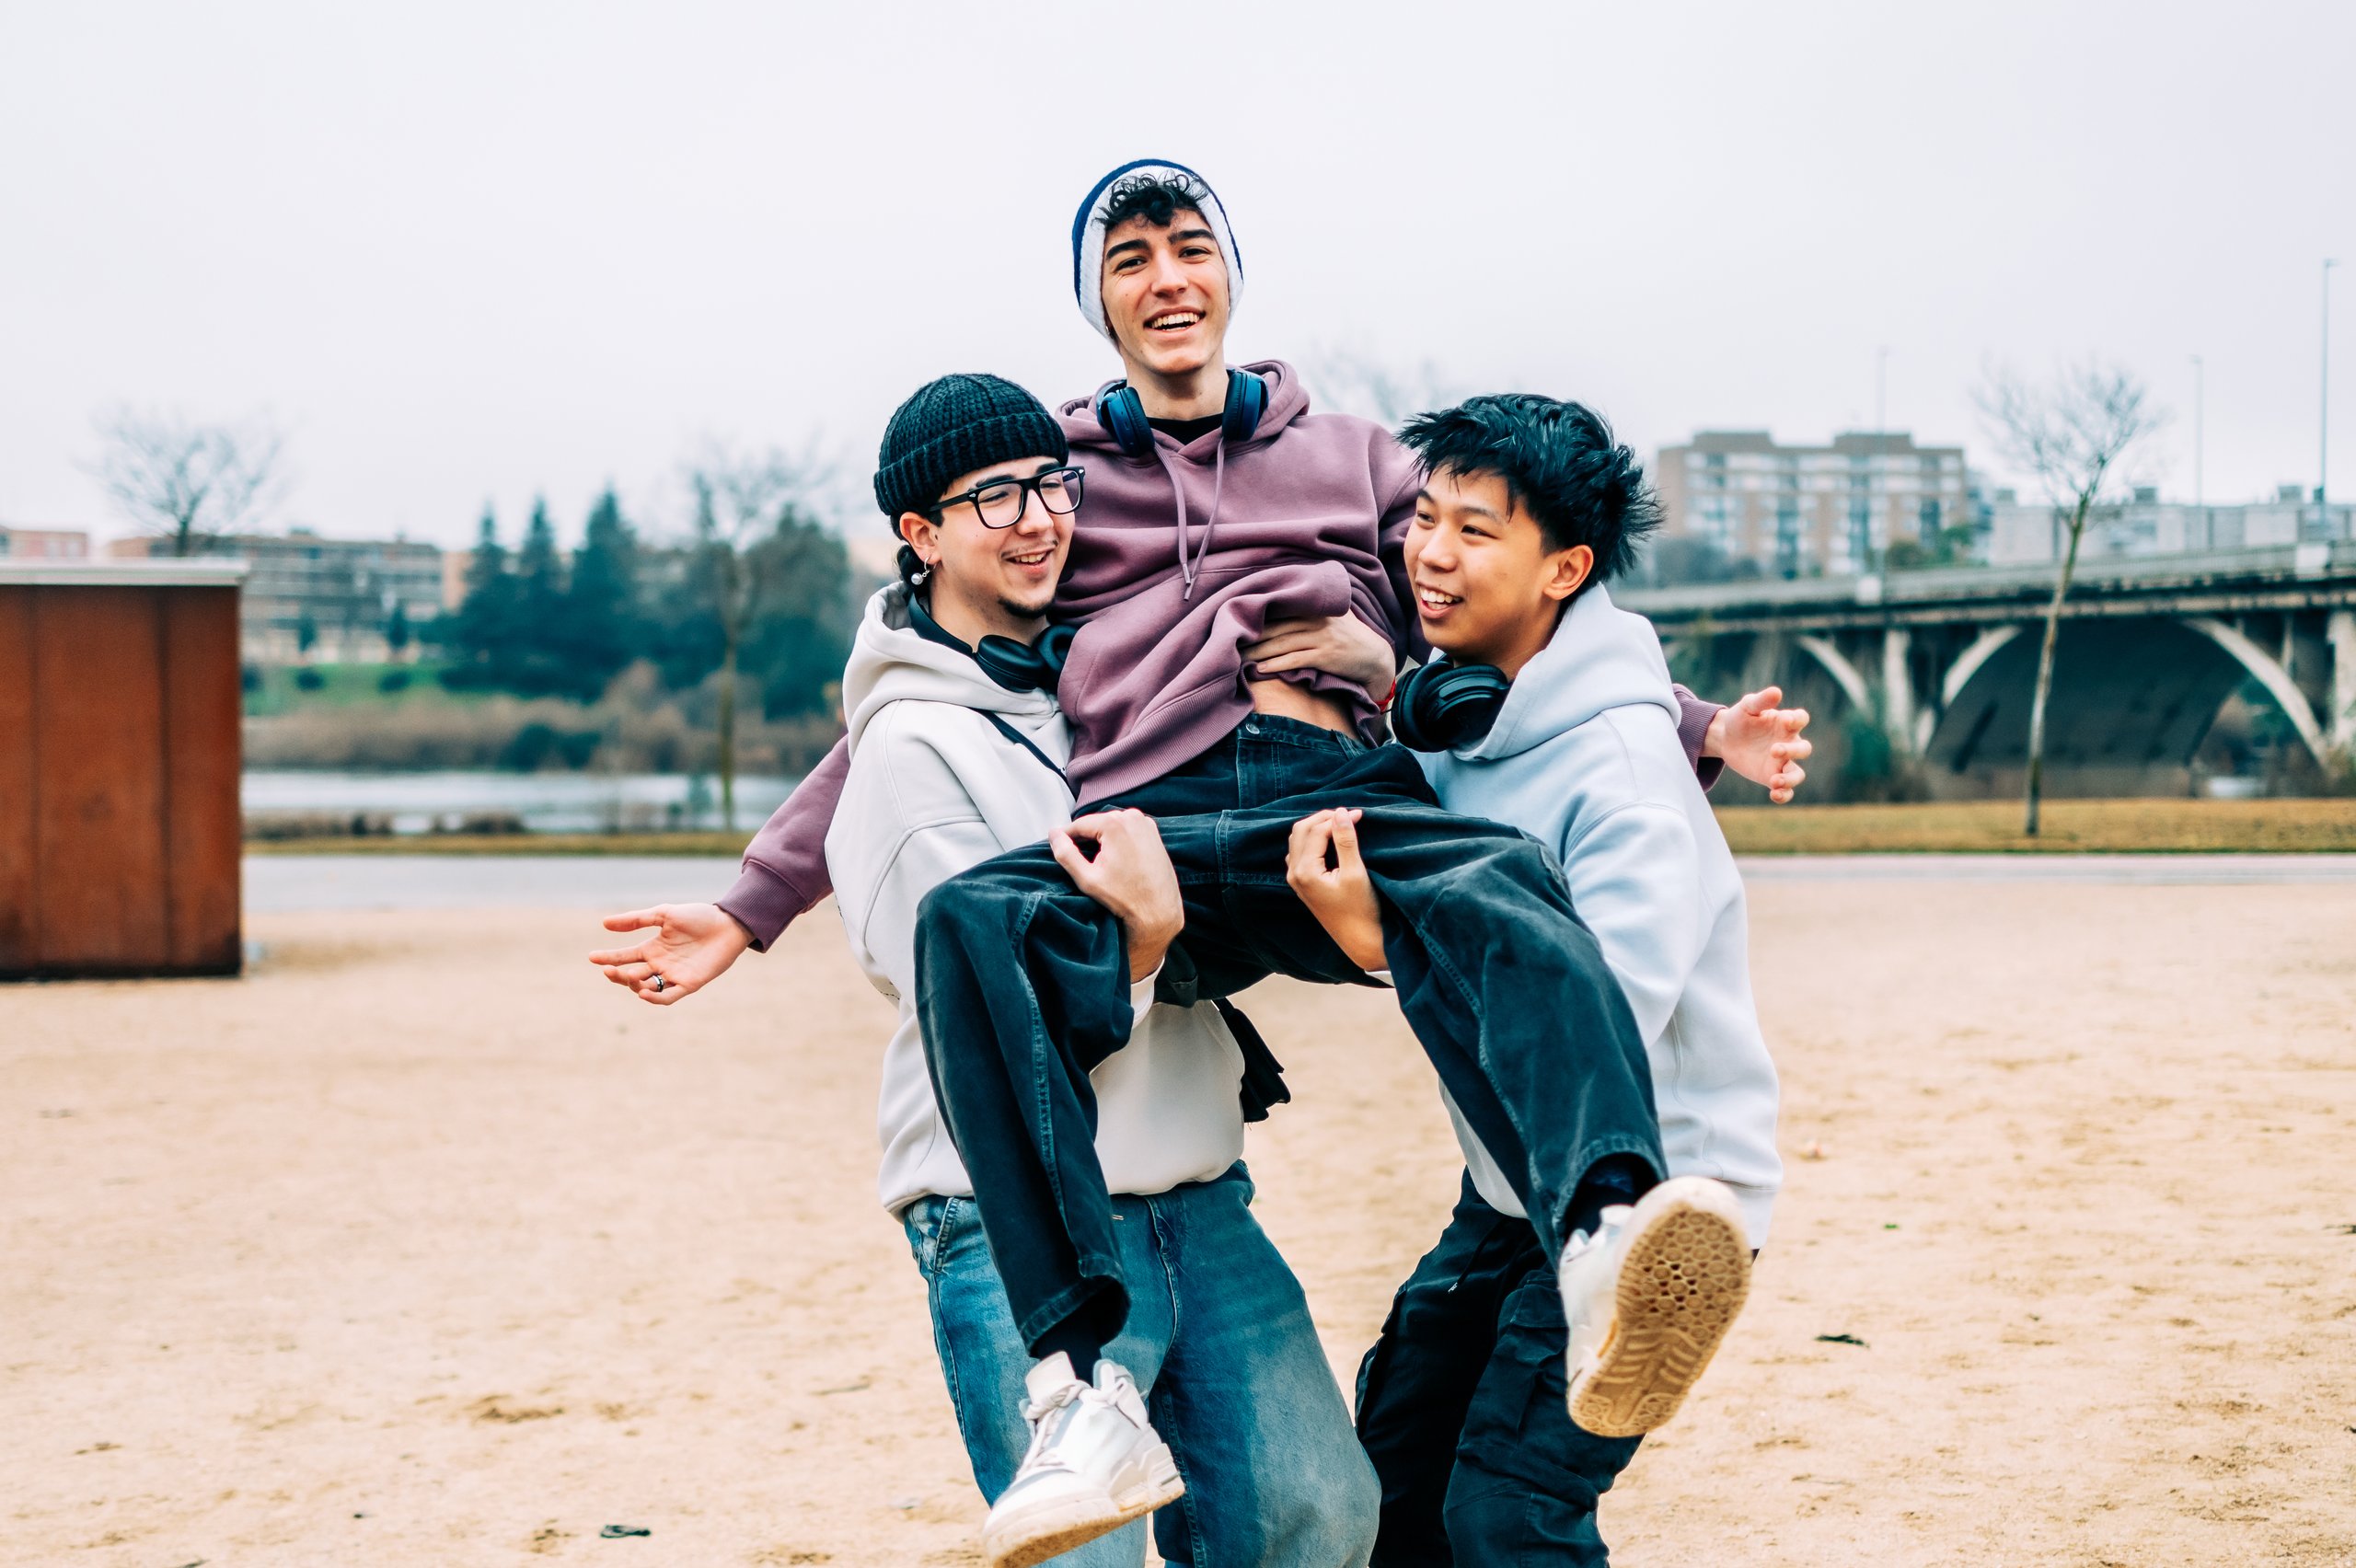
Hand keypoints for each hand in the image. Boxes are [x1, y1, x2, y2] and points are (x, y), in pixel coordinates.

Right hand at [588, 902, 752, 1005]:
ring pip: (646, 987)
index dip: (608, 958)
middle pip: (632, 975)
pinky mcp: (689, 984)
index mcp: (653, 948)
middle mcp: (660, 965)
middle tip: (608, 971)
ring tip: (629, 975)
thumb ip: (637, 920)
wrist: (728, 924)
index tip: (592, 957)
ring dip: (634, 985)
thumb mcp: (664, 914)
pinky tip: (643, 993)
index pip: (625, 957)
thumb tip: (604, 923)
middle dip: (618, 974)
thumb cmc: (698, 917)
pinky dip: (655, 998)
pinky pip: (668, 996)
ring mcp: (673, 976)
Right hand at [1049, 810, 1183, 981]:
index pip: (1080, 824)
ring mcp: (1145, 823)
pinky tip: (1117, 860)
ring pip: (1112, 825)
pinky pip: (1127, 830)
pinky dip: (1119, 840)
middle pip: (1097, 823)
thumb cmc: (1125, 898)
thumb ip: (1066, 854)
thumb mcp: (1087, 878)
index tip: (1060, 848)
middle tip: (1082, 860)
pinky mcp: (1153, 832)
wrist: (1159, 910)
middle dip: (1087, 838)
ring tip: (1100, 862)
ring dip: (1103, 839)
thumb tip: (1054, 834)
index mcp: (1115, 824)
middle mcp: (1132, 817)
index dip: (1066, 836)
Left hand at [1244, 613, 1396, 696]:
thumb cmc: (1351, 635)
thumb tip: (1290, 589)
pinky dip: (1275, 665)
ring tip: (1240, 657)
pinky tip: (1260, 669)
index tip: (1238, 621)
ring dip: (1258, 652)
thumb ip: (1316, 601)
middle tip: (1231, 641)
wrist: (1374, 657)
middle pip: (1277, 627)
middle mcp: (1318, 619)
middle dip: (1252, 635)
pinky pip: (1295, 660)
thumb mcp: (1337, 611)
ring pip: (1282, 644)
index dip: (1258, 615)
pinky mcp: (1325, 657)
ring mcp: (1322, 638)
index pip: (1282, 608)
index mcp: (1317, 606)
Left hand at [1284, 808, 1385, 970]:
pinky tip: (1330, 840)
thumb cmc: (1361, 909)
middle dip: (1323, 819)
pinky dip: (1313, 840)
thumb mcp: (1355, 873)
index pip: (1316, 831)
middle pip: (1300, 830)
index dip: (1337, 819)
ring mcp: (1296, 880)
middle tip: (1348, 815)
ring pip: (1298, 840)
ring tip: (1342, 824)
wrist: (1359, 940)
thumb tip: (1341, 813)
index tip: (1360, 814)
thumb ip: (1346, 841)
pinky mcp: (1302, 884)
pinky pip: (1300, 852)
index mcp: (1304, 871)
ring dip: (1317, 827)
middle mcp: (1294, 874)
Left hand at [1704, 687, 1812, 803]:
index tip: (1785, 721)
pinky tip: (1774, 794)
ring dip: (1790, 779)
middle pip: (1803, 749)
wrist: (1725, 738)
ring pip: (1798, 774)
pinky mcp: (1771, 777)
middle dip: (1793, 751)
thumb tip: (1777, 692)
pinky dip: (1784, 795)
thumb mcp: (1747, 707)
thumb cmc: (1740, 718)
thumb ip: (1760, 701)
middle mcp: (1789, 743)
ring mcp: (1782, 762)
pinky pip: (1785, 790)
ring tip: (1775, 780)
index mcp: (1786, 723)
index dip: (1797, 720)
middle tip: (1774, 750)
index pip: (1801, 720)